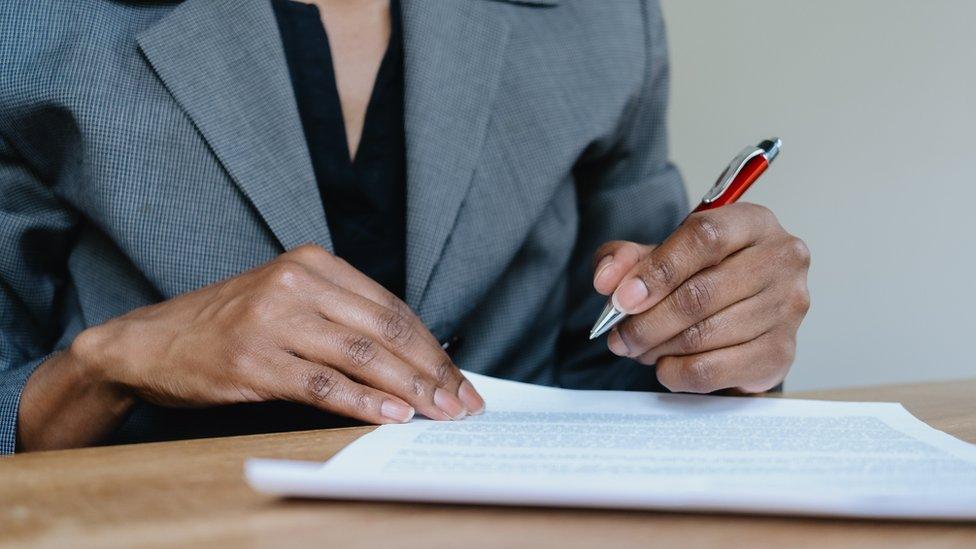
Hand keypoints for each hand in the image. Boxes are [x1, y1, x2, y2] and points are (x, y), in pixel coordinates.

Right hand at [75, 244, 483, 423]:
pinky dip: (363, 402)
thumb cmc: (230, 325)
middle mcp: (296, 281)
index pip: (390, 307)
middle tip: (461, 403)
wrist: (152, 341)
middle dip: (431, 370)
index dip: (431, 347)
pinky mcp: (253, 359)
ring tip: (438, 414)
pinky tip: (391, 416)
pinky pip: (322, 384)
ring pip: (360, 355)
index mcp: (314, 262)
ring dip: (408, 389)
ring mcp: (272, 318)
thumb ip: (344, 318)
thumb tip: (414, 361)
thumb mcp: (290, 301)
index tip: (459, 379)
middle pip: (384, 329)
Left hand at [592, 203, 809, 392]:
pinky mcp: (781, 353)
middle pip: (700, 294)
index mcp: (752, 222)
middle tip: (618, 336)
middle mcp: (781, 260)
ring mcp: (787, 308)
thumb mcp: (662, 255)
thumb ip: (628, 259)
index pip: (703, 238)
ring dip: (657, 348)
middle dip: (646, 322)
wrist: (746, 314)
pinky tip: (666, 365)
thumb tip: (607, 280)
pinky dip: (676, 372)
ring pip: (703, 336)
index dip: (656, 271)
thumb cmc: (705, 275)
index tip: (622, 298)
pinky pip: (712, 370)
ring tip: (639, 348)